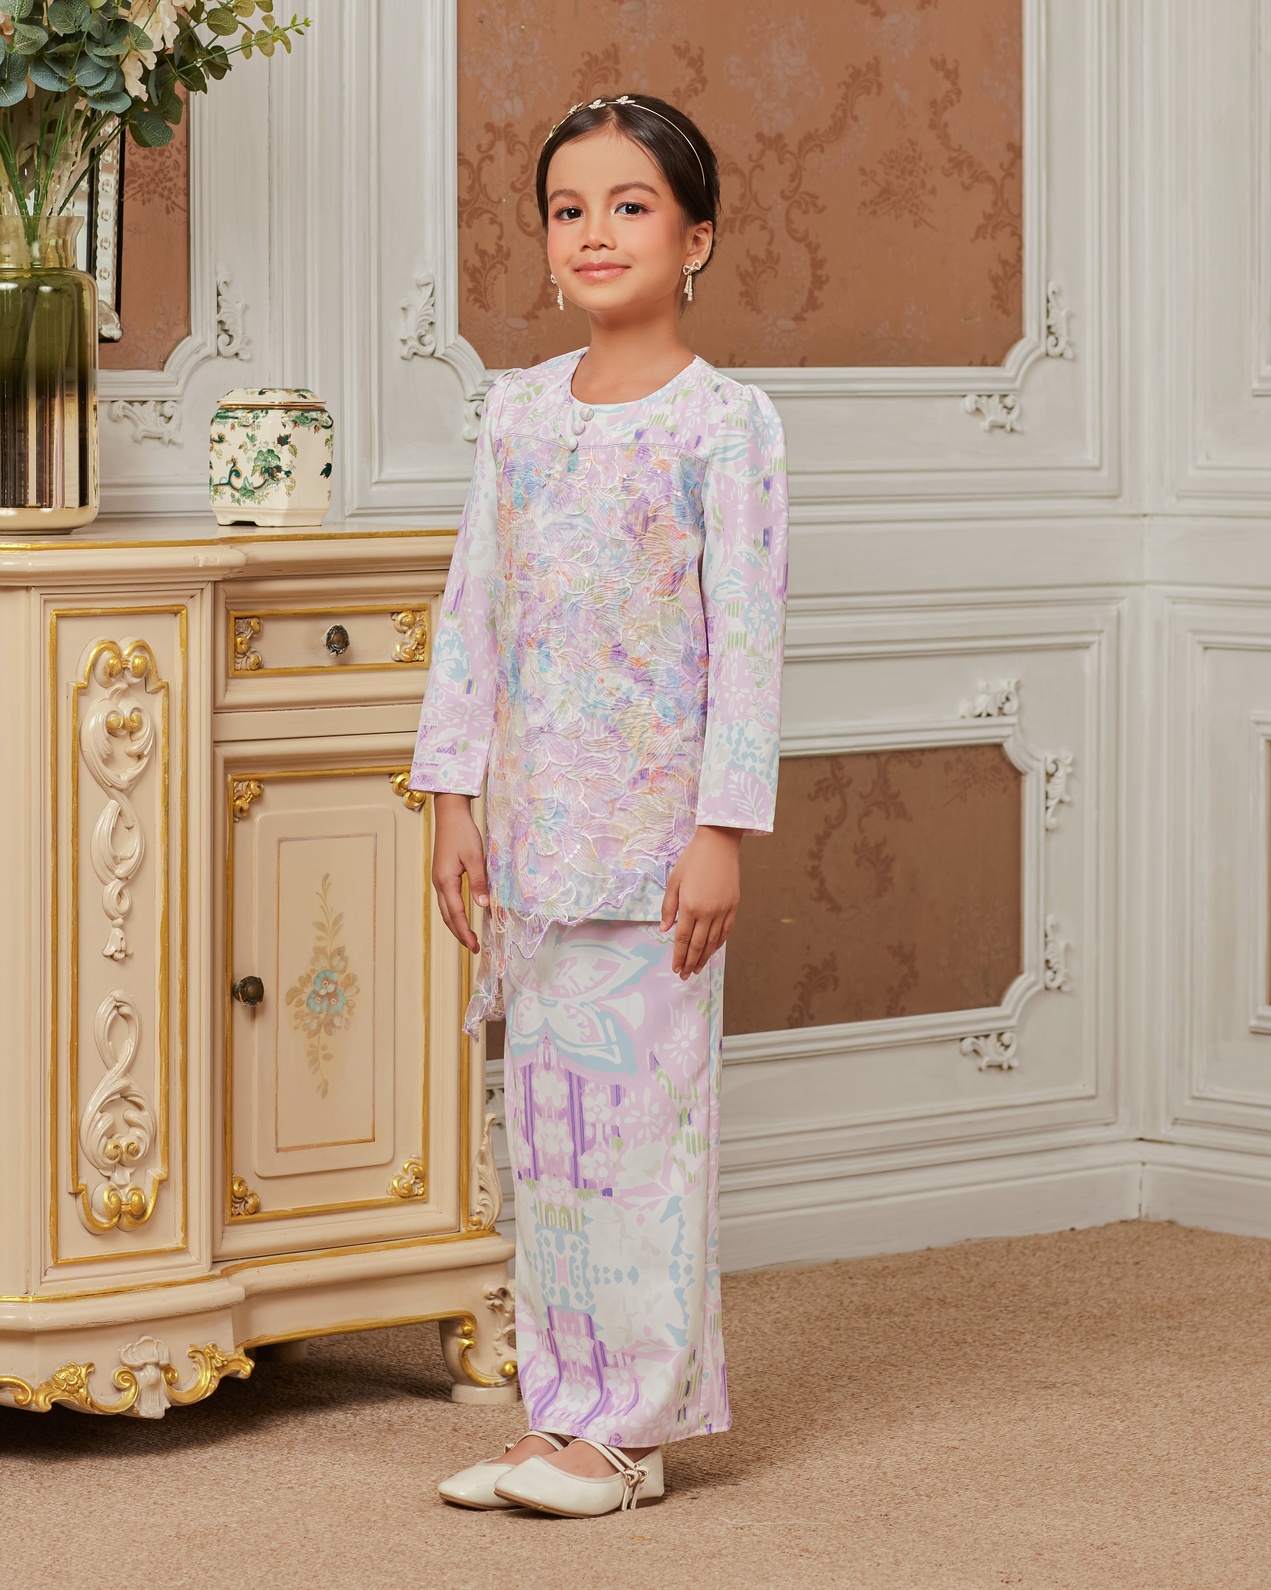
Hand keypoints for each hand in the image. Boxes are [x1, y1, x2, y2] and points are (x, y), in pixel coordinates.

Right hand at [431, 793, 488, 952]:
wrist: (450, 814)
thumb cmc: (463, 832)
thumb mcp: (474, 857)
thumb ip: (479, 882)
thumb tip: (483, 905)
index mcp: (446, 881)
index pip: (455, 914)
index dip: (465, 931)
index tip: (474, 945)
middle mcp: (439, 883)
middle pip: (447, 916)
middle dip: (459, 934)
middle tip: (474, 947)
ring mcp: (439, 879)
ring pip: (445, 910)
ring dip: (456, 925)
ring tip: (468, 938)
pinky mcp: (442, 875)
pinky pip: (447, 900)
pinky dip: (454, 913)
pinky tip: (462, 917)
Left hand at [660, 825, 741, 978]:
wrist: (718, 844)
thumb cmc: (692, 860)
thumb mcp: (674, 881)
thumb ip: (669, 907)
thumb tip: (666, 929)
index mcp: (690, 906)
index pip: (682, 939)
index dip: (678, 956)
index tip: (676, 968)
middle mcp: (707, 912)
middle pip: (697, 944)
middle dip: (690, 962)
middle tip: (685, 975)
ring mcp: (722, 910)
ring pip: (712, 941)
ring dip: (704, 957)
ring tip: (697, 969)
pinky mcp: (733, 906)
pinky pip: (725, 931)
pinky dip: (718, 944)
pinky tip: (712, 951)